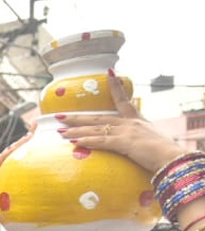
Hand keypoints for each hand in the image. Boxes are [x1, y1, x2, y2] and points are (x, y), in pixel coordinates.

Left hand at [56, 72, 182, 172]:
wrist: (172, 157)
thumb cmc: (162, 152)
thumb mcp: (149, 140)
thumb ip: (137, 138)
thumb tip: (132, 142)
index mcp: (136, 119)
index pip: (123, 99)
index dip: (115, 86)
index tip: (109, 73)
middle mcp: (129, 122)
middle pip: (98, 118)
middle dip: (77, 117)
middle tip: (58, 116)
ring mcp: (126, 131)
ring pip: (96, 129)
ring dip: (76, 130)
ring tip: (59, 132)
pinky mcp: (125, 143)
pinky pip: (102, 141)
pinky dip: (87, 141)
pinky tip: (75, 142)